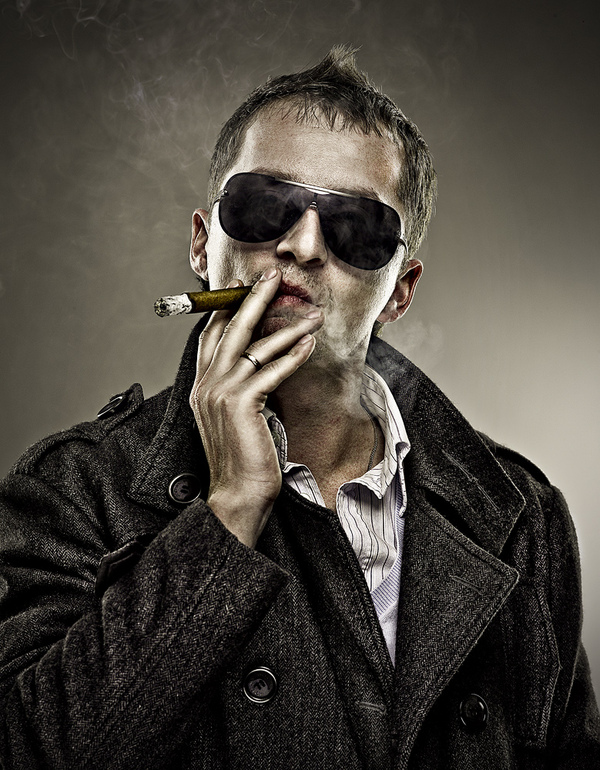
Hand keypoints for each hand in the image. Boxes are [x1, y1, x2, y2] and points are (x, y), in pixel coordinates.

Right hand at [189, 267, 322, 547]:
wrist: (237, 493)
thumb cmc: (243, 456)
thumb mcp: (233, 416)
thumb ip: (240, 388)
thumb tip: (259, 364)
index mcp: (201, 386)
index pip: (212, 335)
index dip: (229, 307)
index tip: (245, 286)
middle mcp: (206, 384)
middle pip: (230, 328)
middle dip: (253, 299)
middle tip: (273, 277)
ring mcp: (221, 393)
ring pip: (255, 346)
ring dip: (286, 326)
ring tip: (312, 314)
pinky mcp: (242, 404)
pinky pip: (271, 371)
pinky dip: (292, 355)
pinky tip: (309, 344)